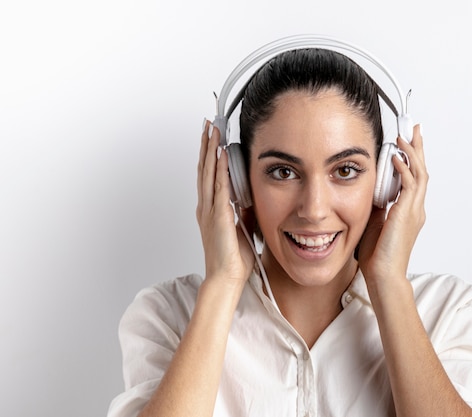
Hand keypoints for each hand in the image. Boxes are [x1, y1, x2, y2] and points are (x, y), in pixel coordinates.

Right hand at [196, 120, 254, 286]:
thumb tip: (249, 198)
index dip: (209, 154)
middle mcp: (206, 207)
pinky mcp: (218, 216)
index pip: (208, 175)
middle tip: (208, 124)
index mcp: (211, 210)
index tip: (211, 137)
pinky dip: (219, 169)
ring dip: (210, 150)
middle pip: (204, 168)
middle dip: (206, 145)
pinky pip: (218, 187)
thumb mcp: (241, 228)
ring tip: (212, 130)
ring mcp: (209, 211)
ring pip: (208, 173)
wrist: (227, 278)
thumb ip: (243, 211)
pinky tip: (220, 154)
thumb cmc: (233, 259)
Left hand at [358, 124, 427, 284]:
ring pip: (419, 174)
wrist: (384, 274)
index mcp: (409, 211)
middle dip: (417, 148)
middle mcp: (416, 209)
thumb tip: (370, 188)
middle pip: (421, 170)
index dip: (412, 158)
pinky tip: (397, 157)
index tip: (407, 142)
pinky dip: (404, 169)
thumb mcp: (375, 222)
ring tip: (405, 136)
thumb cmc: (378, 255)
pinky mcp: (407, 214)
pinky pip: (410, 185)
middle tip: (414, 129)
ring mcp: (414, 211)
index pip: (414, 178)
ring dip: (412, 153)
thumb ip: (377, 204)